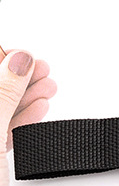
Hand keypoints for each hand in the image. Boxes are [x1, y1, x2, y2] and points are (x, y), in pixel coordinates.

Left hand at [0, 51, 56, 185]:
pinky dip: (21, 117)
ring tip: (47, 86)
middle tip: (41, 69)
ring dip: (23, 96)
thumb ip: (2, 94)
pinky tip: (37, 108)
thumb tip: (18, 60)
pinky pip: (2, 127)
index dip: (1, 60)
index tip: (24, 57)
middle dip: (15, 75)